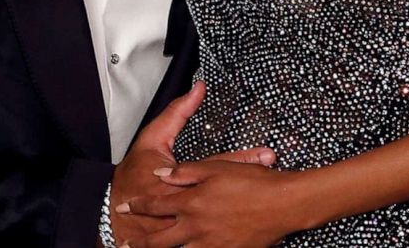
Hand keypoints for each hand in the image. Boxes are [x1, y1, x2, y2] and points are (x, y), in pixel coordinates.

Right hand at [110, 83, 274, 245]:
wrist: (113, 212)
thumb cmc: (133, 176)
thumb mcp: (152, 140)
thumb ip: (176, 113)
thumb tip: (197, 88)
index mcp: (173, 180)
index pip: (215, 166)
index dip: (243, 159)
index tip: (266, 155)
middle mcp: (180, 205)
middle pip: (222, 194)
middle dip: (251, 185)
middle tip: (274, 177)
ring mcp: (183, 228)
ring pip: (219, 222)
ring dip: (245, 213)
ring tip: (269, 208)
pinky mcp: (185, 242)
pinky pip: (208, 242)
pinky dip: (226, 237)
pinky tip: (247, 236)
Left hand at [117, 160, 301, 247]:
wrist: (285, 205)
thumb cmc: (254, 183)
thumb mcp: (217, 169)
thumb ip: (186, 172)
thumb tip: (163, 172)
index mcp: (192, 203)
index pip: (155, 205)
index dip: (137, 206)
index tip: (124, 205)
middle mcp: (197, 228)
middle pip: (158, 240)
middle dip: (139, 242)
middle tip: (124, 242)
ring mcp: (211, 244)